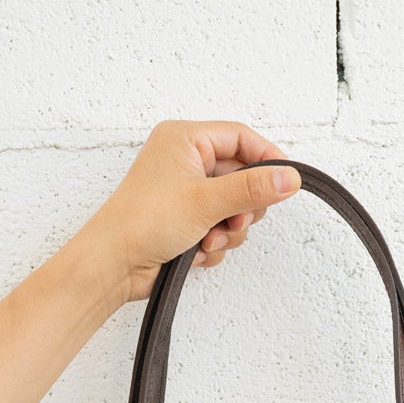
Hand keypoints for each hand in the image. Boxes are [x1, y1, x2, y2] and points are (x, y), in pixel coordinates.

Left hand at [85, 119, 301, 305]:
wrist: (113, 265)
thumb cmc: (143, 222)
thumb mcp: (206, 201)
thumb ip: (252, 189)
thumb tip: (290, 178)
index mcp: (184, 139)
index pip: (240, 138)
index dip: (266, 159)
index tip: (286, 182)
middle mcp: (185, 161)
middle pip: (241, 177)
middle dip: (242, 207)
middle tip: (234, 221)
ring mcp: (186, 193)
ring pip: (233, 208)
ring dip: (228, 231)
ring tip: (208, 241)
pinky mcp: (186, 221)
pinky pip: (219, 230)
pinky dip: (214, 245)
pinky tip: (195, 252)